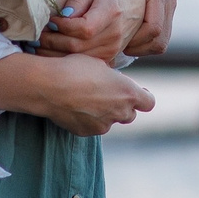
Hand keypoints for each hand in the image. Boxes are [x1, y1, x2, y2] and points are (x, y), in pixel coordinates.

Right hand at [25, 53, 157, 135]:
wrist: (49, 86)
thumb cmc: (75, 68)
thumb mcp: (100, 64)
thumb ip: (113, 78)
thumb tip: (112, 80)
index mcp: (128, 93)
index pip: (149, 103)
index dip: (143, 97)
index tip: (136, 92)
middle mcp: (120, 112)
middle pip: (130, 114)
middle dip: (122, 106)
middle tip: (108, 94)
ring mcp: (103, 125)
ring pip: (110, 121)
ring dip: (104, 114)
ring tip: (87, 99)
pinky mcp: (87, 132)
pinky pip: (92, 127)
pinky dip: (88, 120)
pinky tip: (75, 107)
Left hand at [40, 0, 144, 59]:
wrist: (136, 2)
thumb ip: (77, 0)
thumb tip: (62, 17)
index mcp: (112, 12)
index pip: (82, 28)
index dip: (61, 26)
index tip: (50, 20)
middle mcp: (115, 34)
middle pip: (77, 46)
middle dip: (51, 41)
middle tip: (36, 34)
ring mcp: (114, 49)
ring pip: (78, 58)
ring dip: (54, 53)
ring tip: (39, 43)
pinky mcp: (109, 57)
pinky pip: (83, 63)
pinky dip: (65, 60)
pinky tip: (52, 51)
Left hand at [92, 0, 176, 55]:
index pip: (154, 27)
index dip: (136, 42)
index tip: (114, 44)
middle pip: (161, 38)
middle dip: (138, 48)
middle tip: (114, 49)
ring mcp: (170, 2)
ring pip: (162, 39)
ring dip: (143, 47)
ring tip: (119, 45)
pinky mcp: (167, 6)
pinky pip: (161, 34)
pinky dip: (146, 41)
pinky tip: (126, 38)